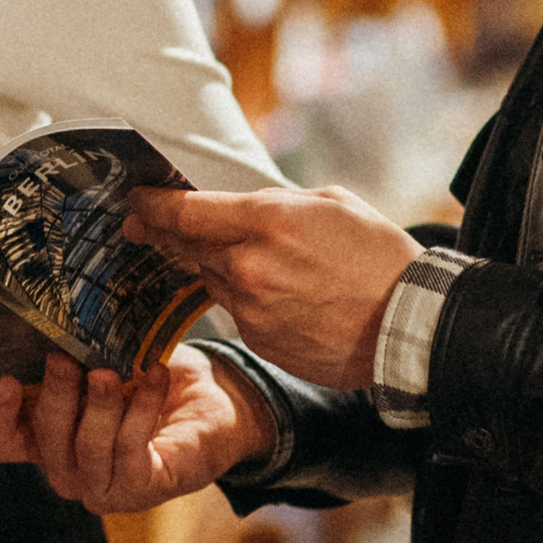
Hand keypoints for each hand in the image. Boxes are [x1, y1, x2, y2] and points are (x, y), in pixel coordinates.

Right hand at [0, 342, 276, 511]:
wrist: (215, 404)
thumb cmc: (151, 381)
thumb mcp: (107, 357)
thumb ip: (74, 348)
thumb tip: (48, 313)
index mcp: (45, 438)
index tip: (7, 380)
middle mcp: (66, 469)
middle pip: (43, 440)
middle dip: (54, 395)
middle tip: (65, 358)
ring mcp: (102, 487)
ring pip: (86, 447)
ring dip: (99, 404)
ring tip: (111, 371)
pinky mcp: (140, 489)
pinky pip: (130, 449)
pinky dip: (140, 408)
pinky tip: (154, 376)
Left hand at [124, 183, 421, 388]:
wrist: (408, 323)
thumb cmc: (379, 256)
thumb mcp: (332, 203)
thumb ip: (278, 203)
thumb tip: (245, 205)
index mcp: (267, 222)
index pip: (185, 213)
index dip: (152, 207)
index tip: (135, 202)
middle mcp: (249, 267)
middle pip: (187, 247)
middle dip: (165, 235)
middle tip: (144, 227)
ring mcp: (251, 309)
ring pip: (211, 280)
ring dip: (215, 267)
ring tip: (245, 260)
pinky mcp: (260, 340)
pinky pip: (237, 312)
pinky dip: (245, 299)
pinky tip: (277, 295)